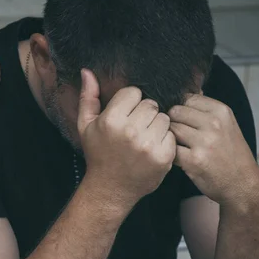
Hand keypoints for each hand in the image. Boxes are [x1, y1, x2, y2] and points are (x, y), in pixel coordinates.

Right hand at [78, 69, 175, 203]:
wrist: (110, 188)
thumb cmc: (98, 154)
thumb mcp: (86, 126)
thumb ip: (88, 97)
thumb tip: (87, 70)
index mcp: (111, 121)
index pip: (134, 93)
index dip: (129, 103)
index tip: (124, 116)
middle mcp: (130, 131)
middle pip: (151, 104)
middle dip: (144, 114)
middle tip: (134, 129)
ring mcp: (148, 145)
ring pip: (163, 118)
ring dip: (156, 126)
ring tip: (143, 138)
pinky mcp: (163, 157)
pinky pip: (172, 135)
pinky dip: (164, 140)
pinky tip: (151, 149)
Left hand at [169, 94, 258, 203]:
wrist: (242, 182)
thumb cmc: (229, 152)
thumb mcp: (225, 123)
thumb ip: (205, 107)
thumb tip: (189, 86)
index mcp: (220, 111)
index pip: (186, 98)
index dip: (179, 108)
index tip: (181, 119)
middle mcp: (213, 124)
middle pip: (175, 112)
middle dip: (171, 122)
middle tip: (176, 134)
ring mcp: (204, 142)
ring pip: (170, 129)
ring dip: (169, 137)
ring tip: (178, 145)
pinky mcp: (194, 160)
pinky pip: (170, 148)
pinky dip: (170, 152)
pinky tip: (178, 157)